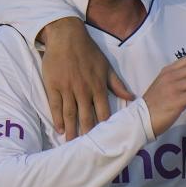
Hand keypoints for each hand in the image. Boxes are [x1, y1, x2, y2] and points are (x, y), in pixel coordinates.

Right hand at [40, 17, 133, 140]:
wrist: (67, 37)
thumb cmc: (88, 51)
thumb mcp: (106, 66)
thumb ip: (117, 84)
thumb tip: (131, 97)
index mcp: (98, 87)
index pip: (103, 112)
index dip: (105, 127)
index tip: (107, 140)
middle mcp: (84, 91)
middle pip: (86, 117)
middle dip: (88, 134)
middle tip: (89, 150)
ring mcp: (68, 89)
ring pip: (71, 114)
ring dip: (72, 130)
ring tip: (72, 144)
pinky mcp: (54, 86)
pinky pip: (56, 106)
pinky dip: (57, 118)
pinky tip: (59, 129)